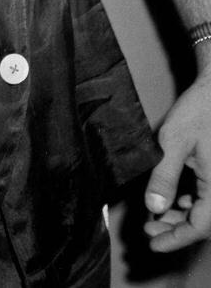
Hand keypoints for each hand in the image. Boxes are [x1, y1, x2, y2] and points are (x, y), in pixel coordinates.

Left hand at [144, 73, 210, 251]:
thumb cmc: (200, 111)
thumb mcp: (173, 143)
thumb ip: (164, 176)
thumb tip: (154, 206)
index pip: (200, 226)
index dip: (176, 239)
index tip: (153, 244)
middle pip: (204, 221)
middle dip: (176, 229)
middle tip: (149, 230)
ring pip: (206, 209)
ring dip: (182, 216)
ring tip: (157, 216)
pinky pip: (208, 196)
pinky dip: (191, 202)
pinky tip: (175, 200)